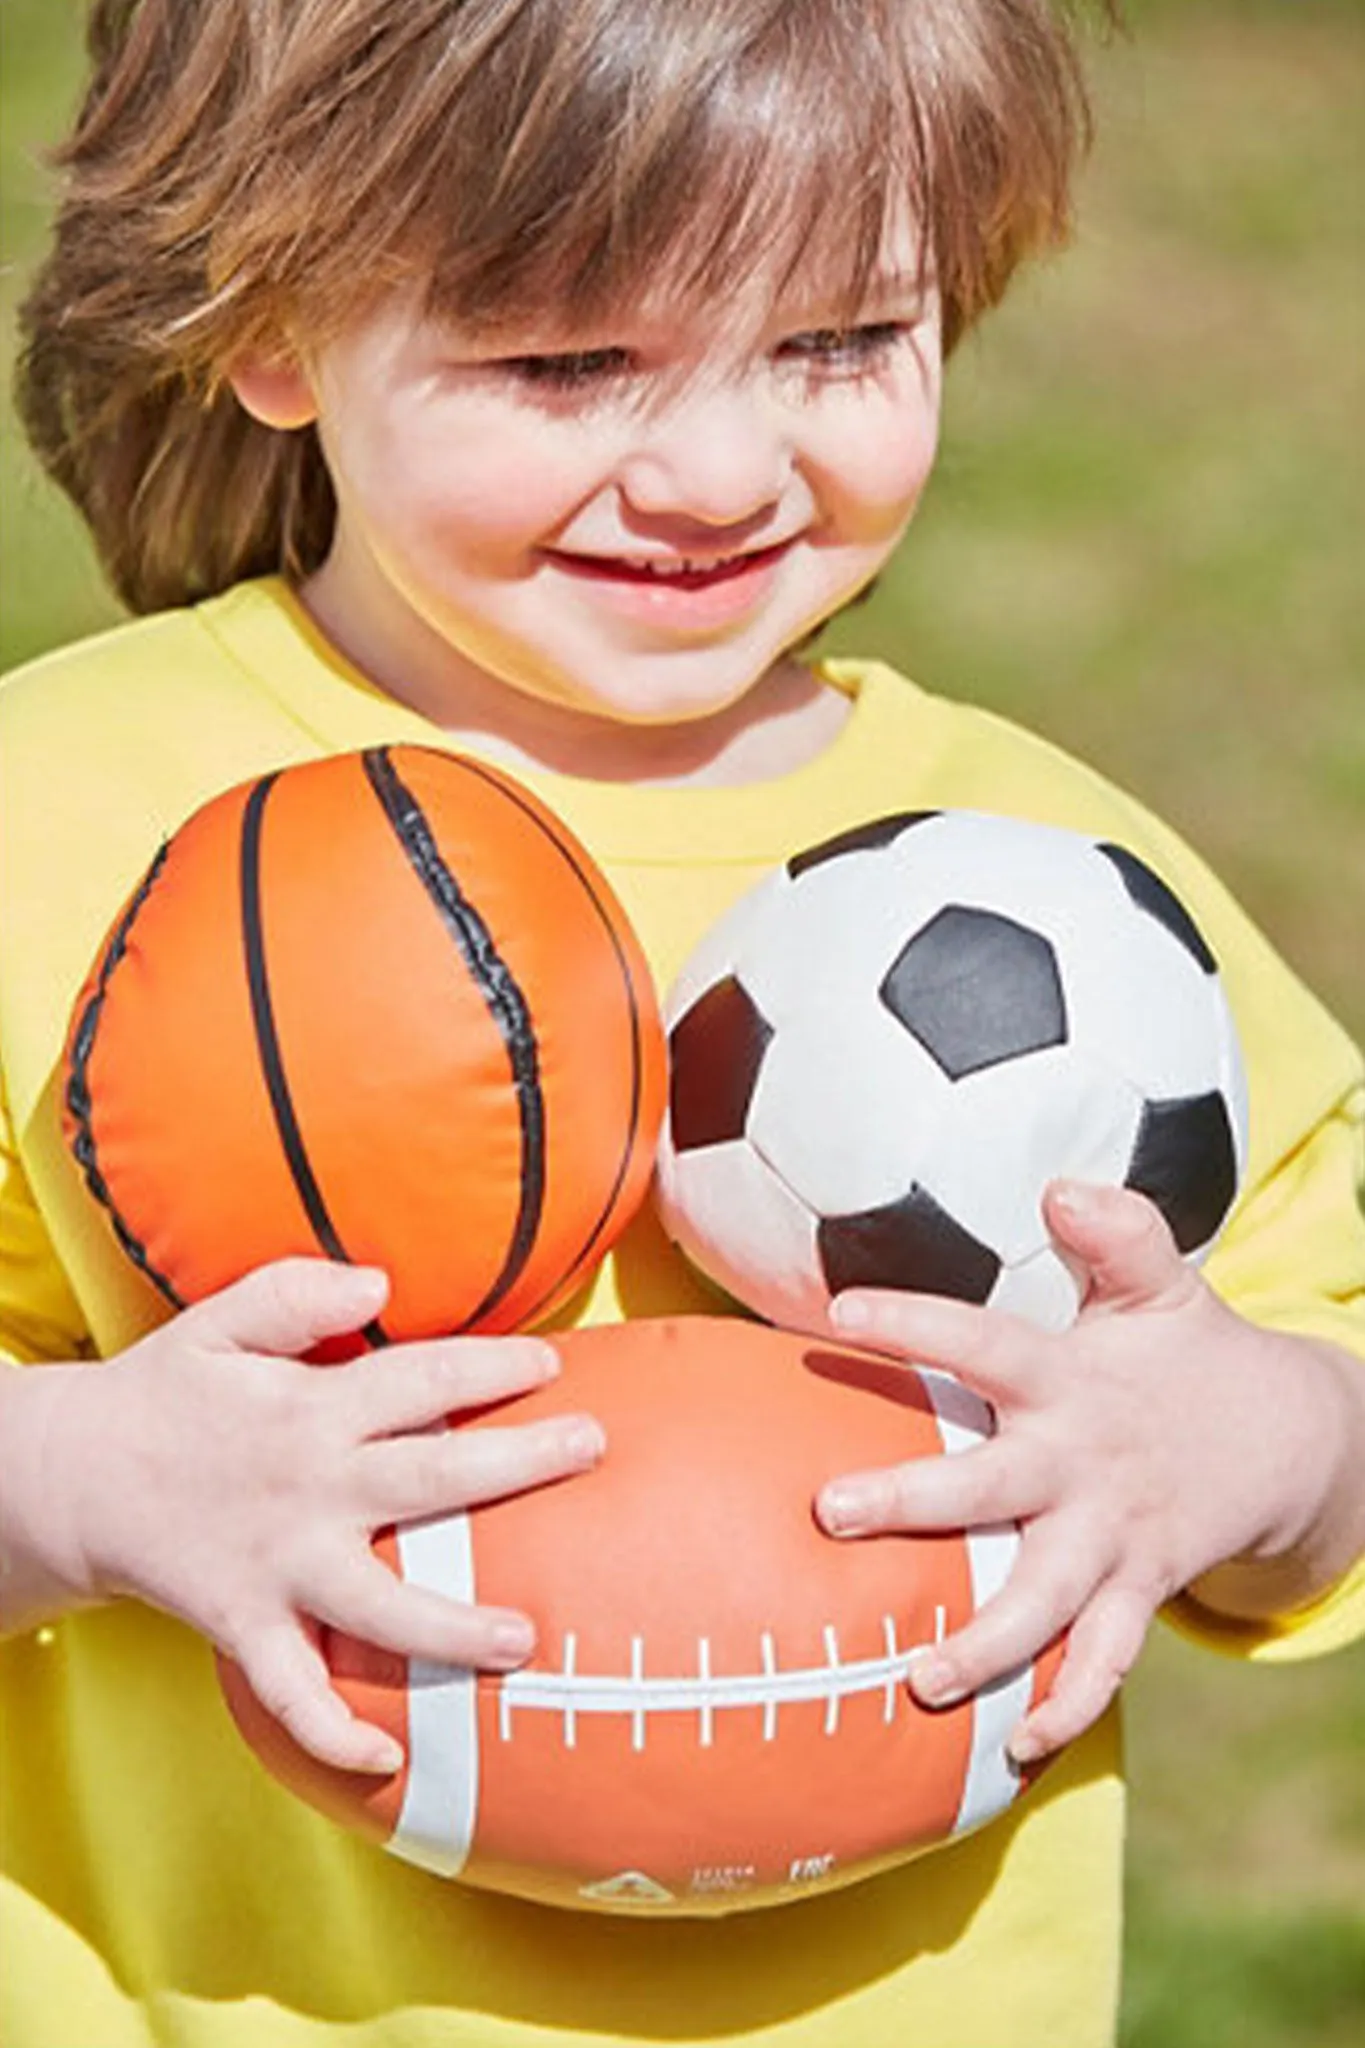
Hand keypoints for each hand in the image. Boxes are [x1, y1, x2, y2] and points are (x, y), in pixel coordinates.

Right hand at [36, 1260, 602, 1773]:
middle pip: (430, 1477)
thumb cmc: (166, 1394)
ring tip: (525, 1639)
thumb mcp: (218, 1322)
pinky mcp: (245, 1625)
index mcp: (310, 1409)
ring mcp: (280, 1566)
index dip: (491, 1365)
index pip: (420, 1377)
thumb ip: (296, 1295)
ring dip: (453, 1625)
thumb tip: (379, 1285)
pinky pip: (292, 1692)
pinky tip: (387, 1759)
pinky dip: (332, 1732)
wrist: (73, 1479)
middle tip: (591, 1449)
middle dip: (518, 1461)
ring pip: (379, 1603)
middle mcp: (309, 1489)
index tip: (550, 1362)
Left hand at [815, 1182, 1360, 1763]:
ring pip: (1047, 1599)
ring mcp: (1113, 1536)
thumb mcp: (1161, 1284)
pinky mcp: (1141, 1588)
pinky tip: (1019, 1749)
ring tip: (919, 1678)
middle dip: (914, 1500)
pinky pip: (1107, 1659)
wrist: (1288, 1439)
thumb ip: (1118, 1234)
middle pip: (993, 1486)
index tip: (840, 1311)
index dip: (917, 1323)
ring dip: (985, 1642)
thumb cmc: (1184, 1354)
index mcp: (1072, 1378)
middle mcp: (1084, 1463)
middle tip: (830, 1511)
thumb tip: (1065, 1185)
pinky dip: (1070, 1704)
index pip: (985, 1339)